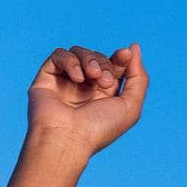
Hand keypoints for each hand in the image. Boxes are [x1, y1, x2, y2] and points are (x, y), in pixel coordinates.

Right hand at [26, 42, 147, 161]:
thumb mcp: (130, 108)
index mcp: (104, 97)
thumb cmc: (98, 130)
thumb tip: (134, 47)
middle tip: (105, 82)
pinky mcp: (47, 77)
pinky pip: (59, 54)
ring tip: (92, 76)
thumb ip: (139, 78)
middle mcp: (84, 89)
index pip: (114, 66)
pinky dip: (71, 61)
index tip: (125, 55)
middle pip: (98, 58)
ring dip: (90, 59)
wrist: (68, 140)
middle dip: (105, 63)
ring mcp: (65, 82)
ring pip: (79, 52)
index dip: (121, 58)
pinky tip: (77, 78)